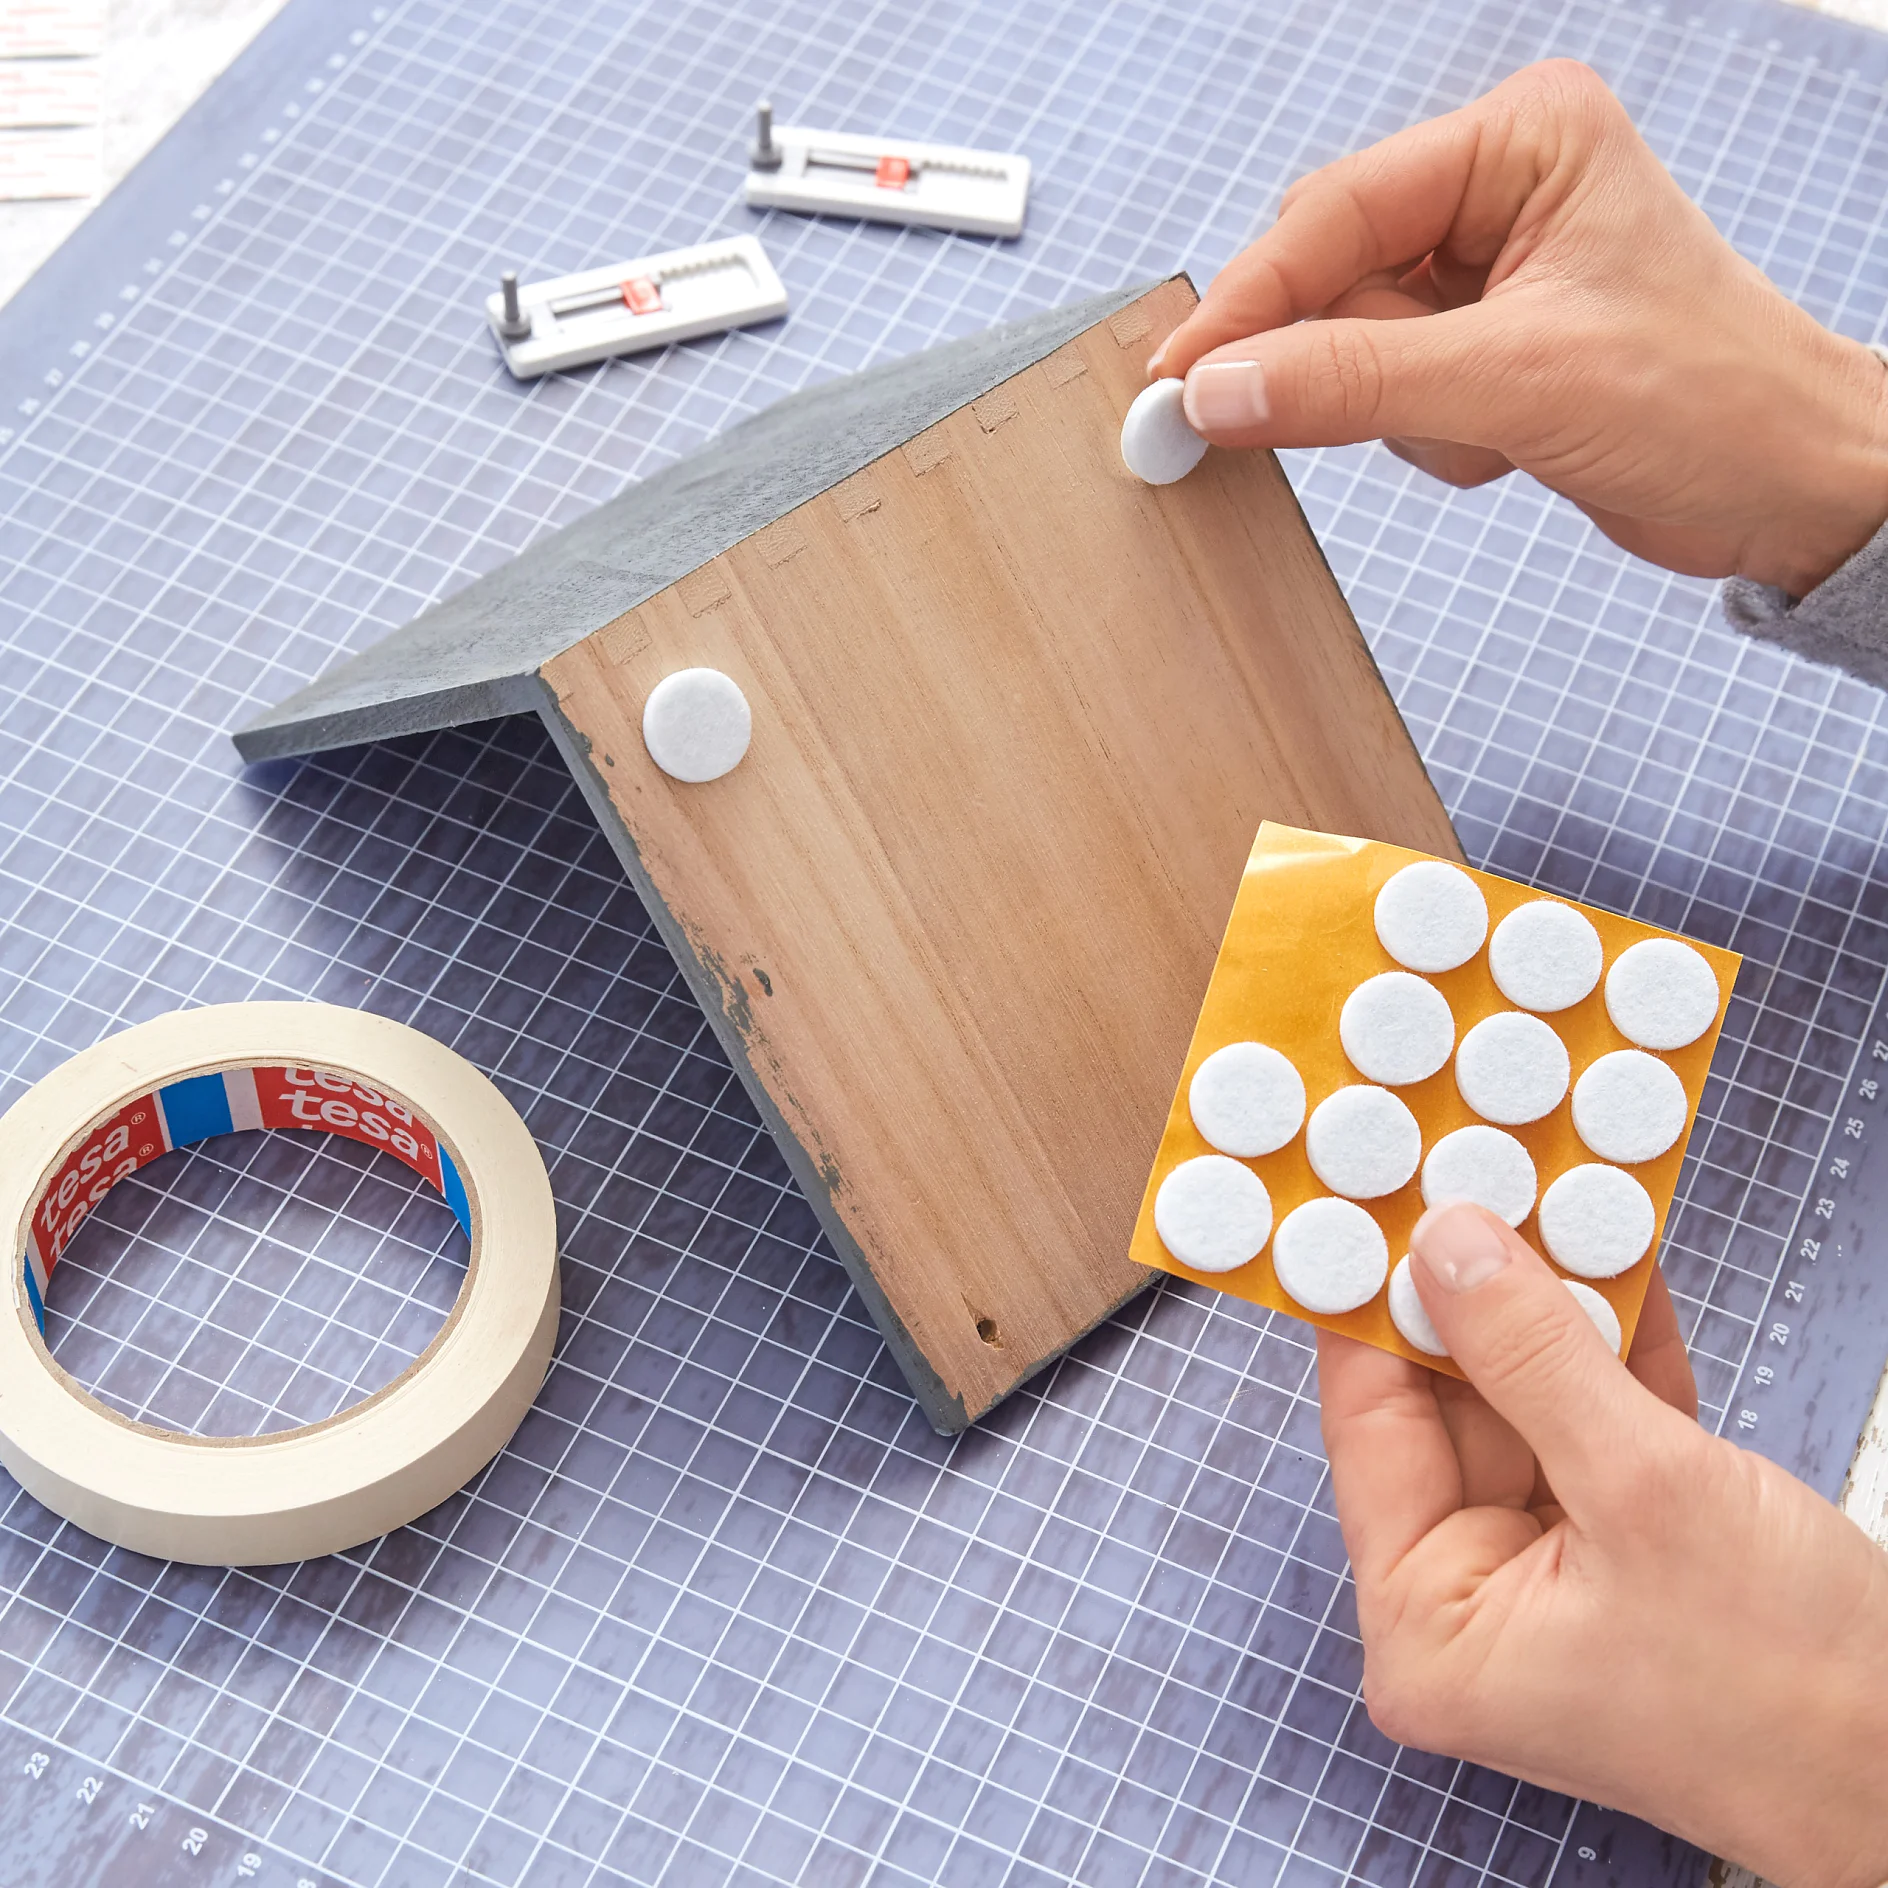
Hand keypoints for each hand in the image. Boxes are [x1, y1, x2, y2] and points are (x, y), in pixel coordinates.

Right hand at [1154, 60, 1887, 597]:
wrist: (1789, 491)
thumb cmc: (1714, 400)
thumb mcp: (1515, 384)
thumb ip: (1350, 382)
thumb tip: (1216, 392)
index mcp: (1522, 141)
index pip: (1335, 213)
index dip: (1247, 303)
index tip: (1176, 380)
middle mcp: (1497, 190)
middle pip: (1327, 275)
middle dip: (1334, 363)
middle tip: (1313, 420)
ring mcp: (1486, 271)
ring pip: (1347, 345)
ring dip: (1397, 412)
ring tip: (1493, 427)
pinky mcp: (1481, 345)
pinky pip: (1382, 393)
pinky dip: (1426, 438)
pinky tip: (1502, 442)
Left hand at [1320, 1201, 1887, 1887]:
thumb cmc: (1795, 1687)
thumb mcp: (1646, 1489)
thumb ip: (1531, 1354)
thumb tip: (1445, 1243)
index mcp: (1429, 1625)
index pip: (1371, 1424)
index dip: (1373, 1301)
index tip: (1370, 1195)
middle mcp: (1465, 1604)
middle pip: (1444, 1405)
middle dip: (1473, 1288)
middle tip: (1470, 1169)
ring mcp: (1543, 1576)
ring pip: (1524, 1400)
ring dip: (1550, 1303)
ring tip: (1542, 1187)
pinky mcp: (1618, 1549)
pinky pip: (1591, 1424)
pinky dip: (1612, 1350)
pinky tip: (1616, 1256)